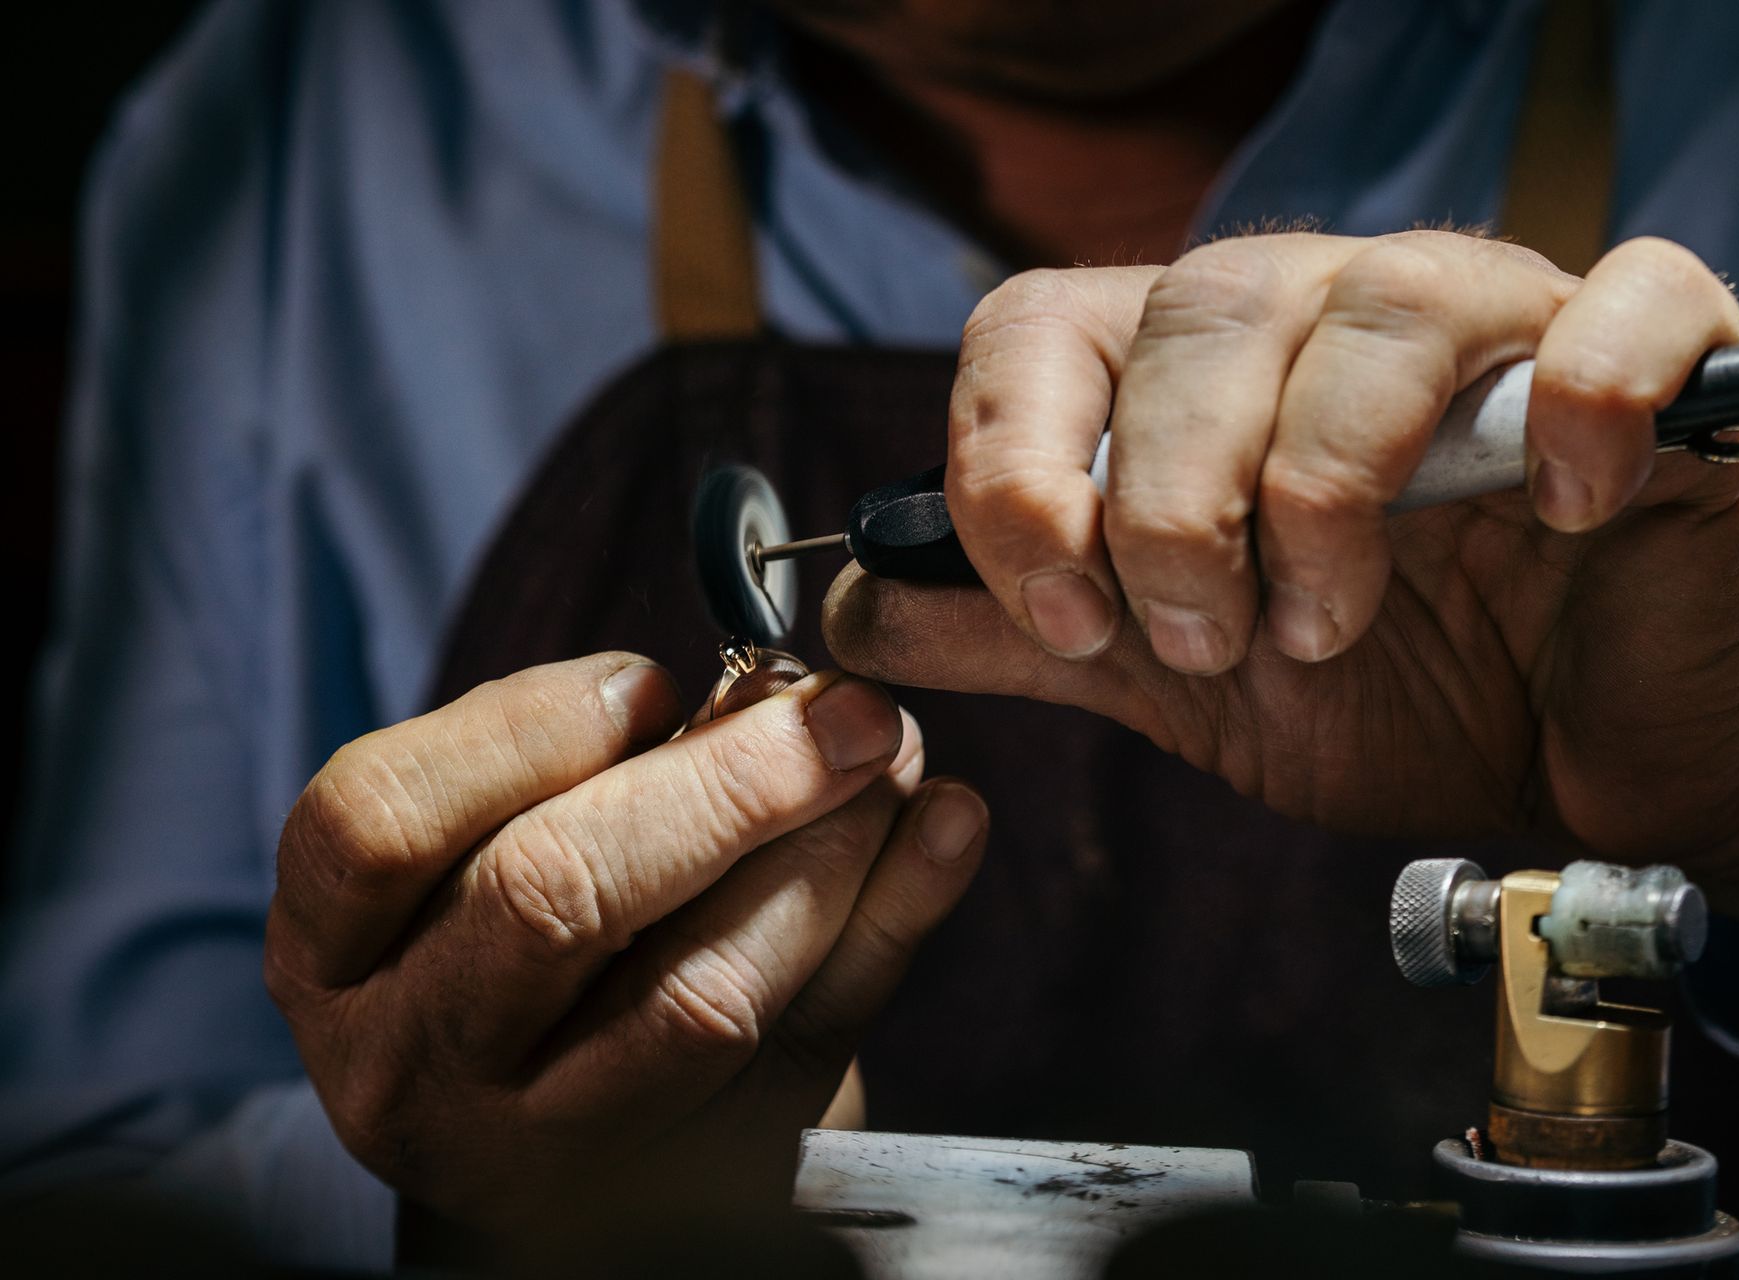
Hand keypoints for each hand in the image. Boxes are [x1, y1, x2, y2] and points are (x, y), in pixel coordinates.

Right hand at [265, 653, 986, 1250]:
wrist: (557, 1141)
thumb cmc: (516, 941)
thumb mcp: (495, 842)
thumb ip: (607, 760)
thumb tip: (775, 689)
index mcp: (333, 955)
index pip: (383, 821)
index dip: (532, 726)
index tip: (652, 678)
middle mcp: (412, 1065)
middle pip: (553, 898)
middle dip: (723, 781)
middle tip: (839, 706)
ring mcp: (543, 1150)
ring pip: (697, 996)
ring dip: (825, 849)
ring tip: (892, 758)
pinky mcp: (680, 1183)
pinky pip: (805, 1050)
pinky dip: (892, 924)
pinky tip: (945, 831)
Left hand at [824, 231, 1738, 1005]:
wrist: (1598, 764)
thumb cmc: (1401, 701)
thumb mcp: (1177, 685)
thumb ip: (1028, 634)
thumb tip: (853, 607)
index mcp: (1202, 376)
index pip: (1043, 323)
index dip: (1015, 467)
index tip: (1062, 618)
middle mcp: (1331, 315)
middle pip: (1202, 310)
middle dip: (1171, 509)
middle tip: (1211, 642)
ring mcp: (1497, 326)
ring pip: (1381, 306)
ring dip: (1328, 493)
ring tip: (1333, 622)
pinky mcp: (1661, 370)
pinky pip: (1625, 313)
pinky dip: (1583, 405)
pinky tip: (1561, 512)